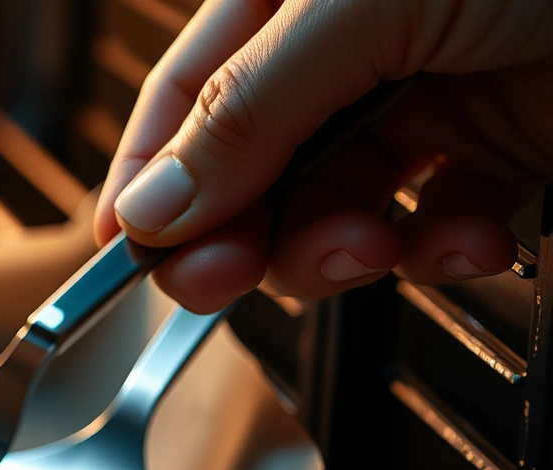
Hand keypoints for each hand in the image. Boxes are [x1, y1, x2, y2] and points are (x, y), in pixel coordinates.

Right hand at [95, 0, 552, 312]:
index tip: (127, 262)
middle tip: (225, 278)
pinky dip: (445, 249)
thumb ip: (251, 109)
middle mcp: (350, 49)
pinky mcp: (506, 149)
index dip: (146, 185)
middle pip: (249, 173)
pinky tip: (468, 233)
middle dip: (239, 233)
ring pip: (336, 213)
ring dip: (341, 251)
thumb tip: (152, 204)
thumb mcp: (362, 5)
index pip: (185, 101)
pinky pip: (439, 226)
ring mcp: (428, 99)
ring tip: (372, 249)